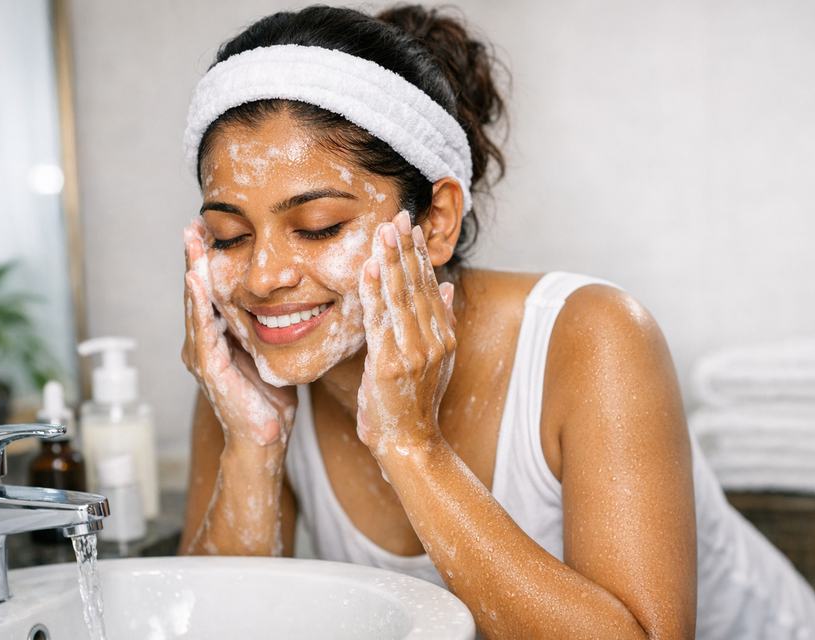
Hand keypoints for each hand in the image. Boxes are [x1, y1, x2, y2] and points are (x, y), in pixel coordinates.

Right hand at [182, 218, 296, 448]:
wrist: (265, 440)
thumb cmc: (269, 401)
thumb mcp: (268, 354)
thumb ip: (266, 329)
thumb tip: (287, 302)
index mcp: (219, 338)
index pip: (212, 292)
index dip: (210, 262)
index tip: (210, 231)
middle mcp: (204, 343)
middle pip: (198, 292)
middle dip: (195, 257)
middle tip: (193, 224)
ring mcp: (203, 355)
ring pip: (195, 304)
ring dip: (192, 270)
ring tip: (191, 240)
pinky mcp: (209, 368)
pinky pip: (203, 329)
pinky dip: (198, 303)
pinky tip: (196, 279)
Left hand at [355, 211, 456, 457]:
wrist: (410, 445)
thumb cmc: (414, 404)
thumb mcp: (436, 361)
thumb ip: (440, 321)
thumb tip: (444, 284)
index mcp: (443, 336)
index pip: (429, 286)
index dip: (418, 254)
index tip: (409, 226)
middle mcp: (433, 340)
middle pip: (416, 285)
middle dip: (405, 248)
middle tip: (397, 215)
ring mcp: (414, 352)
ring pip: (400, 297)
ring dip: (390, 261)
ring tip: (383, 230)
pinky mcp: (391, 364)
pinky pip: (380, 319)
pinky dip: (374, 291)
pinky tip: (370, 267)